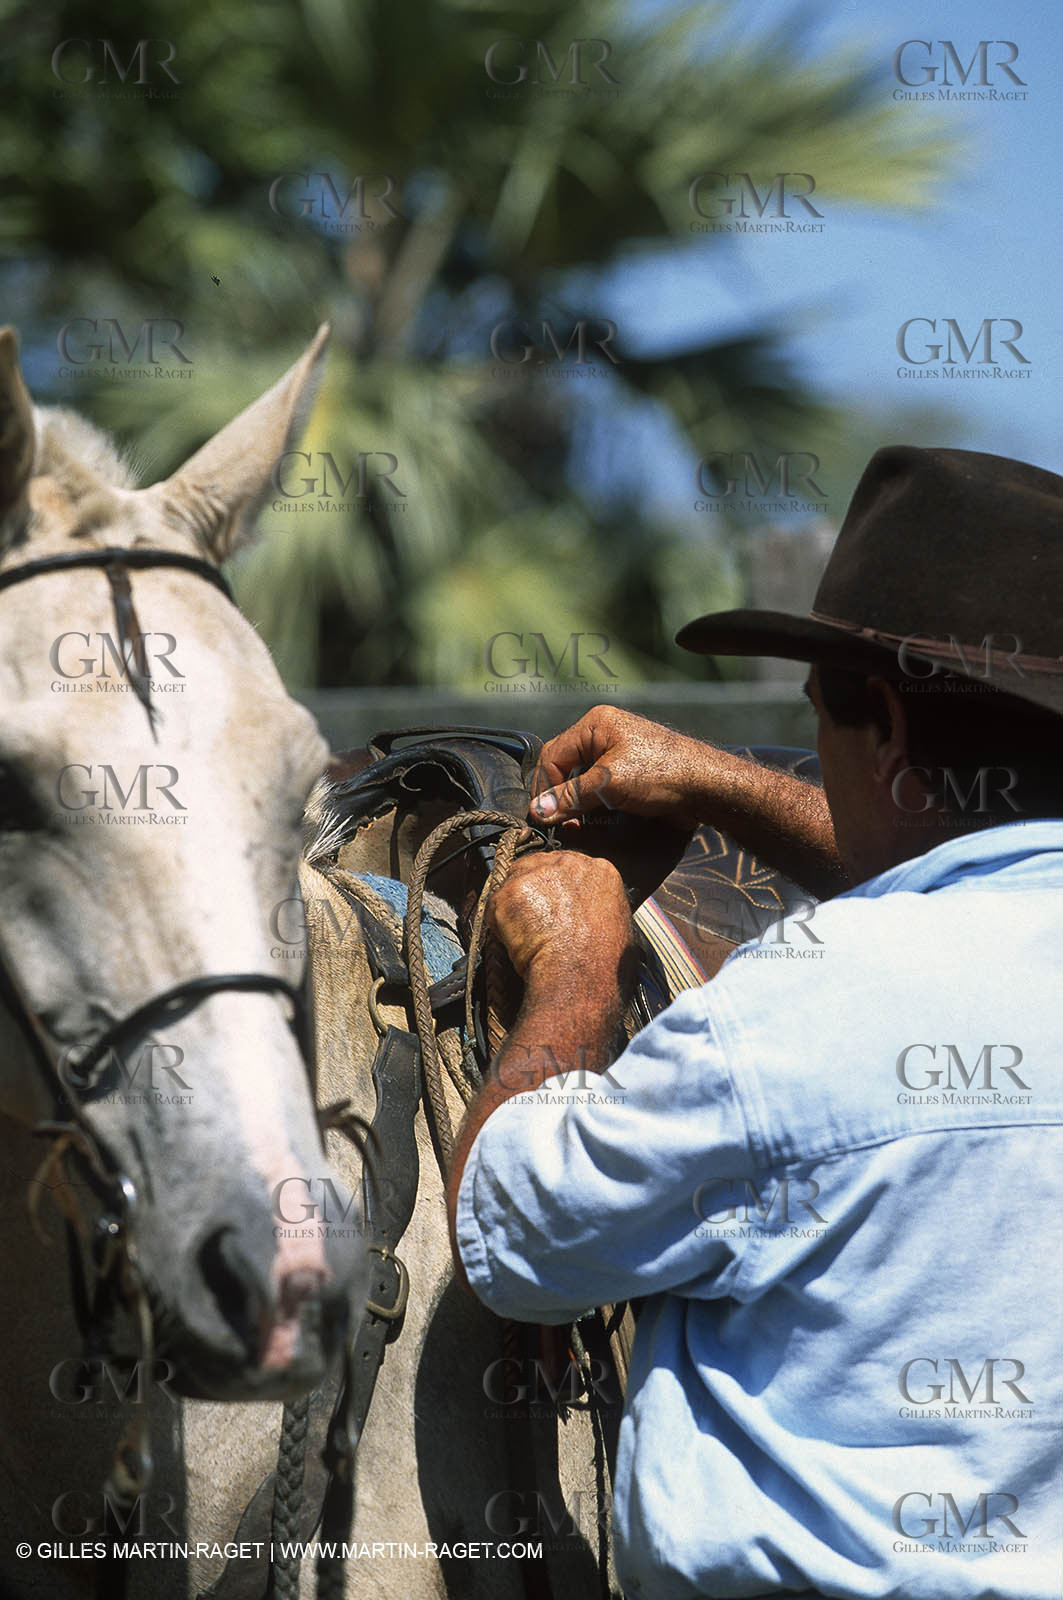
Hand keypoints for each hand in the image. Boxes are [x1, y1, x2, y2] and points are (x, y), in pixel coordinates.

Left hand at [487, 850, 632, 984]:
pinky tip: (516, 943)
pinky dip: (500, 925)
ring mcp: (539, 873)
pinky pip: (497, 905)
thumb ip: (600, 911)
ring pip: (515, 882)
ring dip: (516, 907)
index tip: (552, 904)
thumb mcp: (619, 928)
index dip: (556, 887)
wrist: (580, 974)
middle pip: (539, 866)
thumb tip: (593, 921)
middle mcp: (570, 863)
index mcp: (600, 871)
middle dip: (534, 891)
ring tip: (527, 937)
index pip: (568, 866)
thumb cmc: (603, 962)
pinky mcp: (512, 890)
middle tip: (534, 922)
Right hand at [529, 705, 713, 829]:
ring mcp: (617, 753)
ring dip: (577, 804)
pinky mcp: (628, 772)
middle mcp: (603, 734)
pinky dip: (593, 805)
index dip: (546, 787)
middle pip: (564, 767)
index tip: (546, 817)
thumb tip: (538, 811)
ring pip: (580, 780)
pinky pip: (598, 787)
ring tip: (579, 827)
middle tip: (562, 825)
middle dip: (561, 798)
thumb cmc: (663, 775)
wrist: (708, 786)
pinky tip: (596, 822)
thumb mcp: (610, 784)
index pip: (552, 755)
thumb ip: (571, 797)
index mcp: (595, 724)